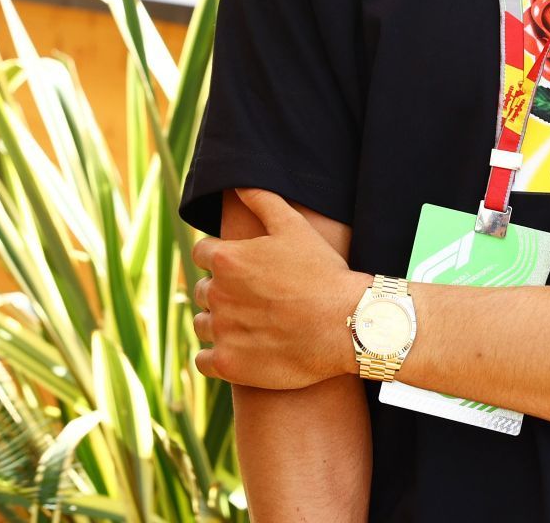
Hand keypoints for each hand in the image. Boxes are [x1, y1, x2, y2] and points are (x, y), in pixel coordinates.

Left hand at [191, 189, 362, 389]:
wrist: (347, 324)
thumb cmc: (322, 273)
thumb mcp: (293, 226)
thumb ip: (260, 200)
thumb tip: (236, 183)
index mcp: (226, 259)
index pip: (202, 254)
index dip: (221, 259)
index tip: (243, 270)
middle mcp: (217, 294)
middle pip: (202, 291)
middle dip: (221, 292)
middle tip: (251, 299)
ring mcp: (222, 331)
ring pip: (202, 324)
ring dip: (217, 323)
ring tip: (247, 326)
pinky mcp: (229, 364)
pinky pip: (203, 361)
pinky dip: (213, 357)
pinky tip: (235, 352)